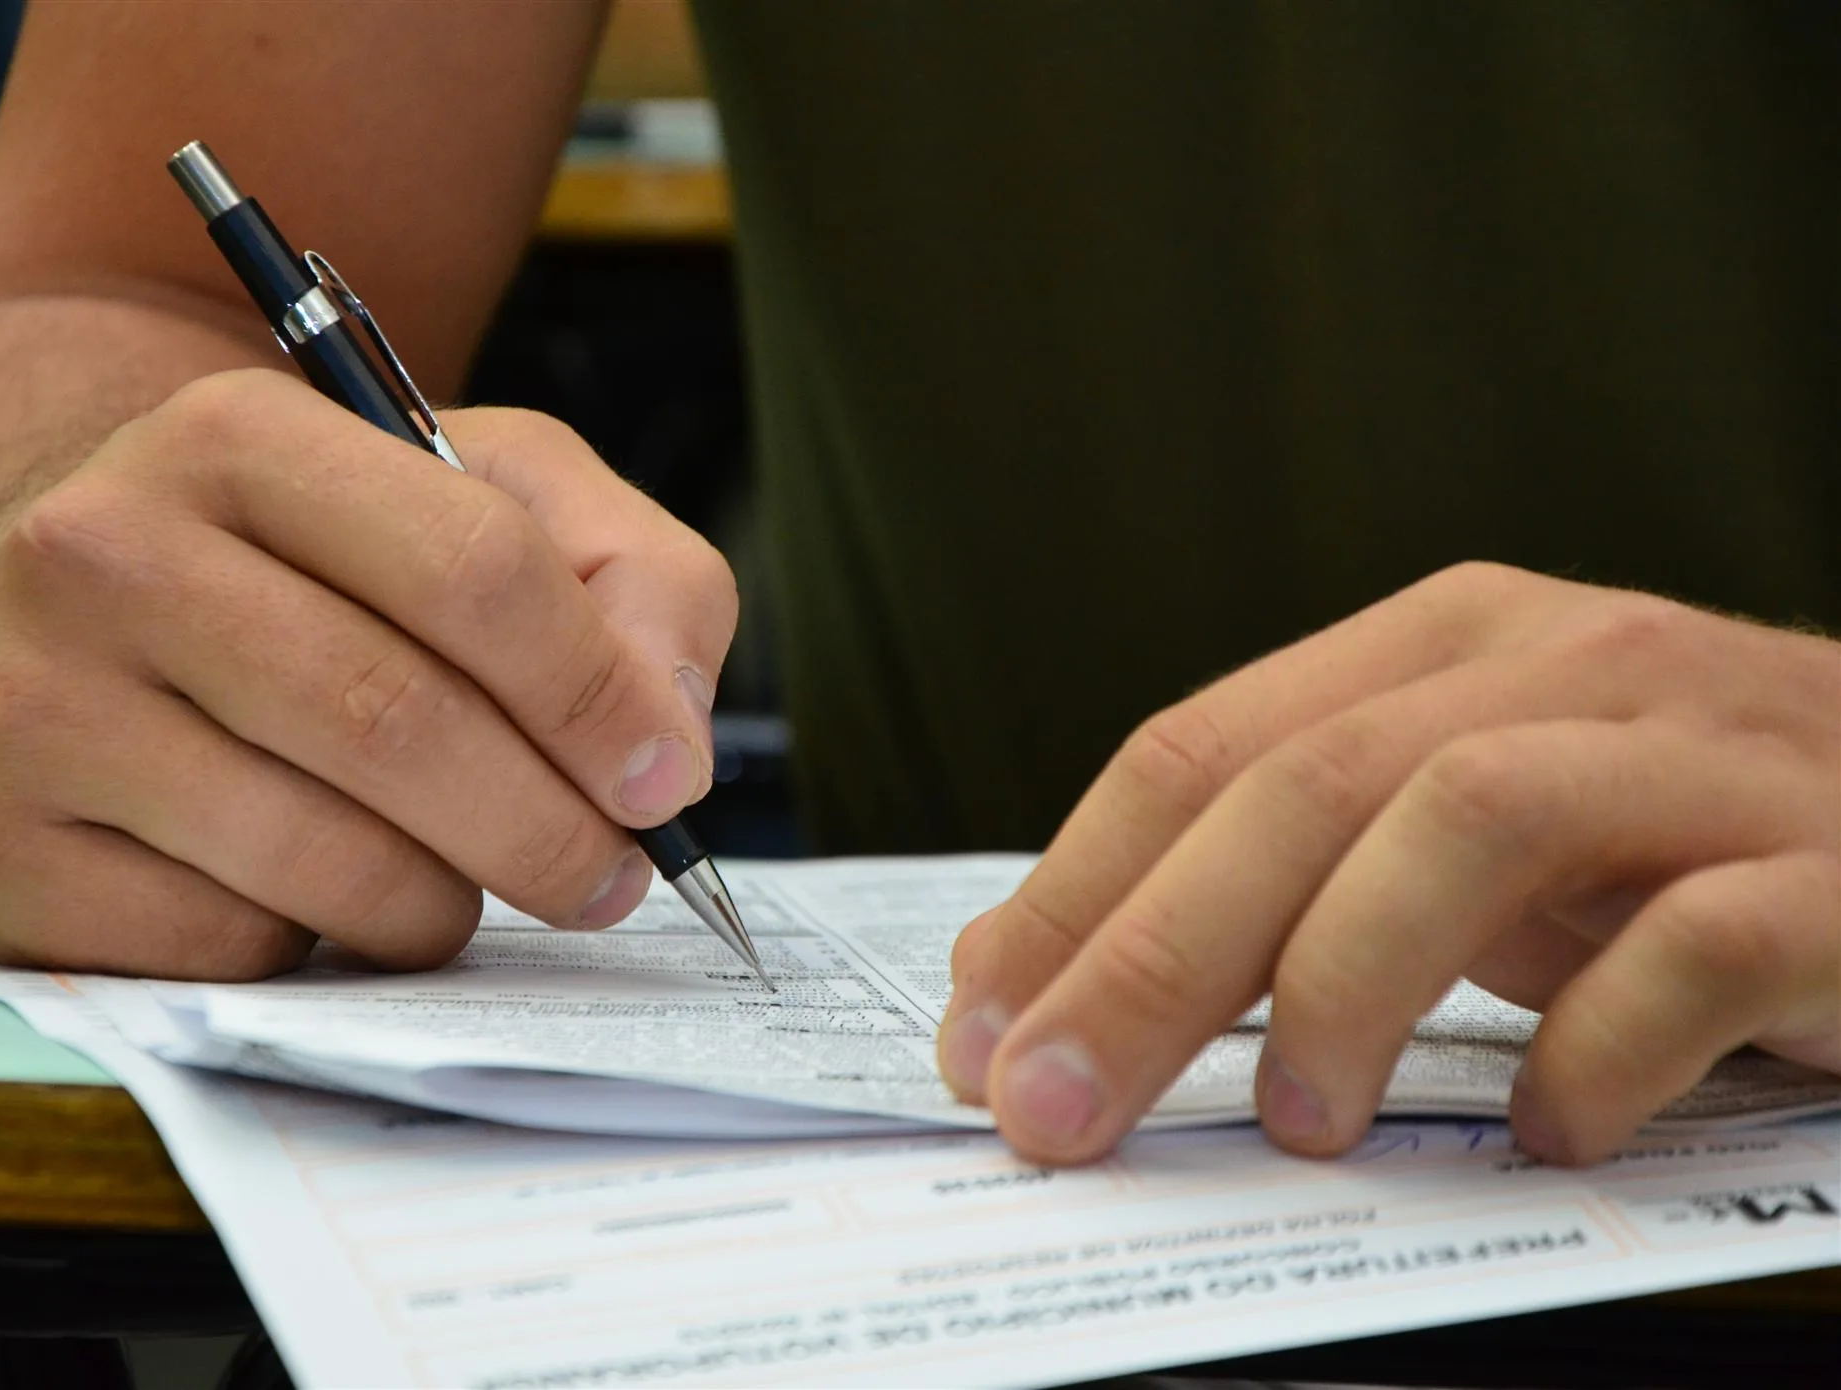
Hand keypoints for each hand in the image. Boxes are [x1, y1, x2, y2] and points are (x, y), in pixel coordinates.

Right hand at [0, 368, 734, 977]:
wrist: (78, 616)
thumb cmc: (324, 566)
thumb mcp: (493, 504)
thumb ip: (631, 583)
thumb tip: (666, 746)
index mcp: (239, 436)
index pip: (471, 568)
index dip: (596, 696)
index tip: (662, 782)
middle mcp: (101, 551)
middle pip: (396, 723)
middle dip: (547, 831)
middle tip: (608, 880)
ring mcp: (28, 706)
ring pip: (320, 860)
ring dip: (441, 904)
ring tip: (457, 879)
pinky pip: (227, 951)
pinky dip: (314, 950)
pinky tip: (309, 894)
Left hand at [939, 562, 1840, 1166]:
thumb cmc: (1672, 840)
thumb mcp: (1456, 836)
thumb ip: (1279, 878)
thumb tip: (1040, 974)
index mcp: (1439, 646)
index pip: (1198, 750)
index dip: (1068, 894)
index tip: (978, 1035)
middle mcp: (1556, 664)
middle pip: (1299, 789)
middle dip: (1145, 959)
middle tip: (1058, 1110)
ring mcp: (1698, 750)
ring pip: (1469, 817)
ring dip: (1347, 978)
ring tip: (1298, 1121)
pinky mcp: (1835, 868)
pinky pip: (1697, 945)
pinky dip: (1598, 1047)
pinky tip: (1551, 1129)